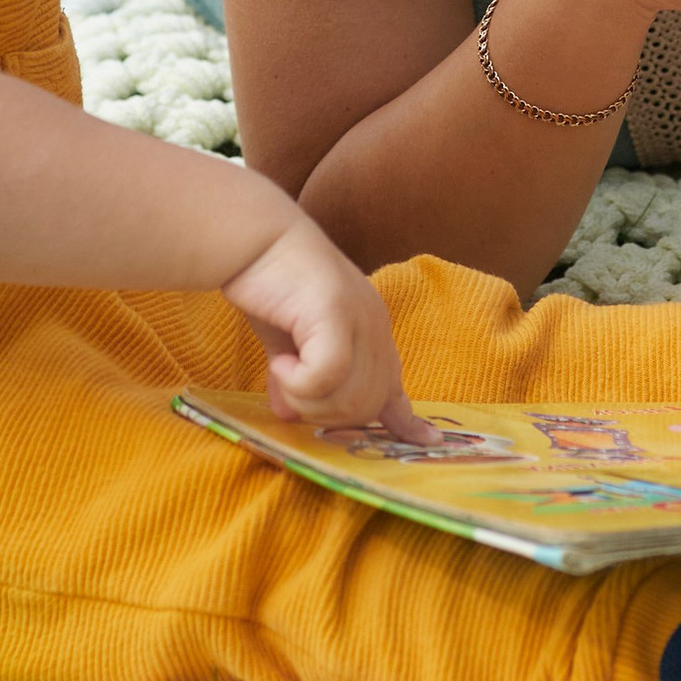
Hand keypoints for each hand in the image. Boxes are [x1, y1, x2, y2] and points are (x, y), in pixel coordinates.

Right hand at [224, 210, 422, 439]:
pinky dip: (300, 382)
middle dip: (326, 414)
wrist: (253, 237)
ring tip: (282, 371)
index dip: (408, 420)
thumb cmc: (268, 283)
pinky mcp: (335, 313)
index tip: (427, 443)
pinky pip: (328, 376)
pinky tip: (280, 363)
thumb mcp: (285, 341)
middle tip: (291, 392)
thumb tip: (288, 413)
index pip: (395, 385)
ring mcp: (360, 318)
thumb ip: (293, 377)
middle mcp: (375, 325)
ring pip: (352, 397)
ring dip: (309, 399)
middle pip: (369, 405)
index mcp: (371, 330)